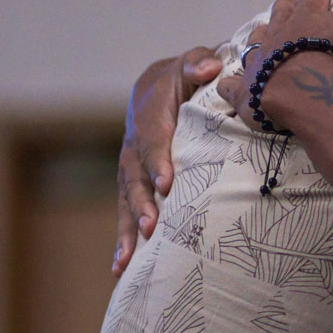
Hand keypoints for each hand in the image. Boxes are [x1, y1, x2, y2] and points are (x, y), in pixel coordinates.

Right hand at [112, 46, 220, 275]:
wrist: (156, 87)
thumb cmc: (184, 76)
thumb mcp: (191, 63)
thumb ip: (199, 62)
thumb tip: (212, 66)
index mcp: (152, 117)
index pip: (155, 140)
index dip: (159, 161)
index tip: (167, 183)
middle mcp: (135, 147)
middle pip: (135, 178)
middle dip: (142, 202)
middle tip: (151, 226)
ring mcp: (130, 169)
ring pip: (125, 201)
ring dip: (127, 229)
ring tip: (128, 260)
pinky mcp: (131, 185)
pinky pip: (125, 212)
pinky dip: (122, 240)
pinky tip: (121, 269)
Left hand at [216, 0, 332, 129]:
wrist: (297, 85)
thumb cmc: (329, 52)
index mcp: (306, 17)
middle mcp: (278, 33)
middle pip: (280, 13)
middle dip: (285, 5)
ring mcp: (258, 60)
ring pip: (255, 42)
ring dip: (258, 36)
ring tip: (259, 31)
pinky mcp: (244, 89)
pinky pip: (232, 85)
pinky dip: (230, 84)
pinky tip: (227, 84)